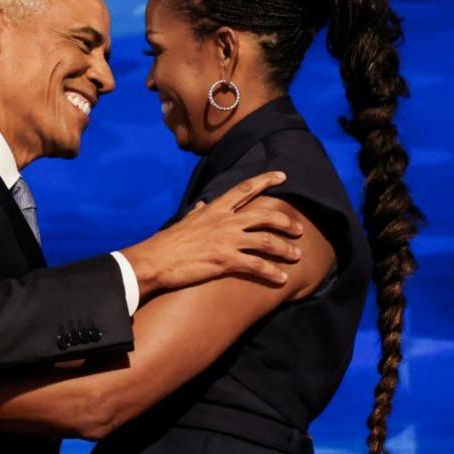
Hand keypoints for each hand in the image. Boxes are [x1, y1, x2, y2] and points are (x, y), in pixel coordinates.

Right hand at [121, 171, 303, 296]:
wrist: (155, 260)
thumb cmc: (167, 242)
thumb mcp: (184, 222)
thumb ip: (197, 213)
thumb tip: (201, 206)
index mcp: (215, 209)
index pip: (245, 189)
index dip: (265, 180)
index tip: (282, 175)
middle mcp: (225, 221)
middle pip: (265, 215)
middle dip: (286, 221)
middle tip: (299, 229)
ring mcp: (226, 240)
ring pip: (266, 241)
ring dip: (285, 249)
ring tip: (296, 256)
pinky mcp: (225, 261)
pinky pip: (257, 265)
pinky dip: (272, 272)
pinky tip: (282, 278)